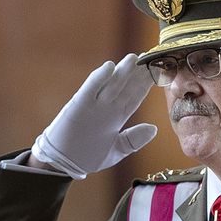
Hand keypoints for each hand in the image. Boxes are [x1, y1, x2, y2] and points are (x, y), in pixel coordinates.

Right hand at [32, 54, 157, 178]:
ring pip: (111, 85)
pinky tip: (109, 67)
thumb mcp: (115, 150)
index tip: (159, 72)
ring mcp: (93, 106)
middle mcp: (106, 108)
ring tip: (135, 58)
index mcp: (116, 118)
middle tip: (151, 57)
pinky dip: (98, 78)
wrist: (61, 164)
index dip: (146, 85)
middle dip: (138, 73)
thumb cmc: (87, 157)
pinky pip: (90, 90)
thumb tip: (154, 129)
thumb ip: (133, 140)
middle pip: (126, 87)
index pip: (135, 97)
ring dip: (123, 71)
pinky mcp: (78, 106)